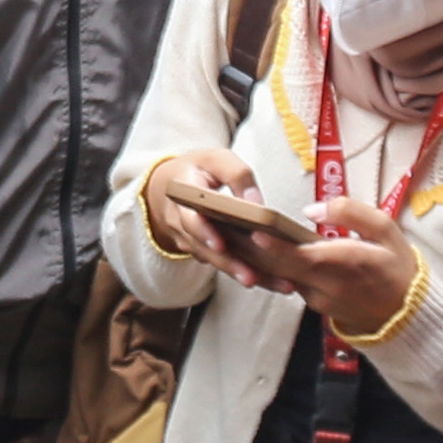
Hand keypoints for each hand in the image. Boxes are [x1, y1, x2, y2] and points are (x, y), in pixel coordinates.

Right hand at [147, 149, 282, 288]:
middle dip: (229, 265)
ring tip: (271, 283)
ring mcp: (191, 240)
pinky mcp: (202, 250)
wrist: (171, 185)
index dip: (204, 233)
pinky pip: (221, 262)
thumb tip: (256, 203)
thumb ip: (237, 175)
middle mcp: (182, 222)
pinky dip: (244, 270)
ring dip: (241, 274)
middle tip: (251, 278)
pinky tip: (271, 279)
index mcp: (184, 195)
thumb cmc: (199, 169)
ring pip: (215, 261)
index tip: (221, 245)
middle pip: (205, 248)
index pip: (191, 217)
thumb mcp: (217, 159)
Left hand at [237, 197, 422, 340]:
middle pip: (281, 268)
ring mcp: (317, 298)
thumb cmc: (397, 266)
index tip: (257, 232)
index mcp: (347, 264)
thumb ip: (352, 213)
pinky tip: (256, 248)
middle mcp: (327, 285)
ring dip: (258, 257)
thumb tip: (312, 209)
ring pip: (281, 276)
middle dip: (253, 248)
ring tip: (233, 229)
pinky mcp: (314, 304)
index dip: (278, 247)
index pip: (305, 257)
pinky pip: (289, 282)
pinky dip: (272, 267)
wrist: (406, 313)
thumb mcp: (386, 230)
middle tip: (228, 224)